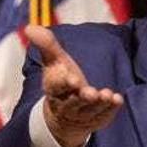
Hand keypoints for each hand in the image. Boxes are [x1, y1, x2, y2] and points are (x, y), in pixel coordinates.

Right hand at [25, 25, 123, 146]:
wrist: (63, 114)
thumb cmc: (61, 80)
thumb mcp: (54, 61)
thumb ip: (46, 44)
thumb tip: (29, 27)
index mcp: (54, 89)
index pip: (57, 86)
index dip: (65, 83)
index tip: (73, 79)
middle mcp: (66, 104)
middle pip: (73, 102)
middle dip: (83, 98)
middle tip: (91, 93)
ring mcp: (81, 115)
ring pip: (89, 111)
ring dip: (99, 104)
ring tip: (107, 95)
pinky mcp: (95, 120)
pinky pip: (103, 116)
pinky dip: (110, 109)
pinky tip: (118, 100)